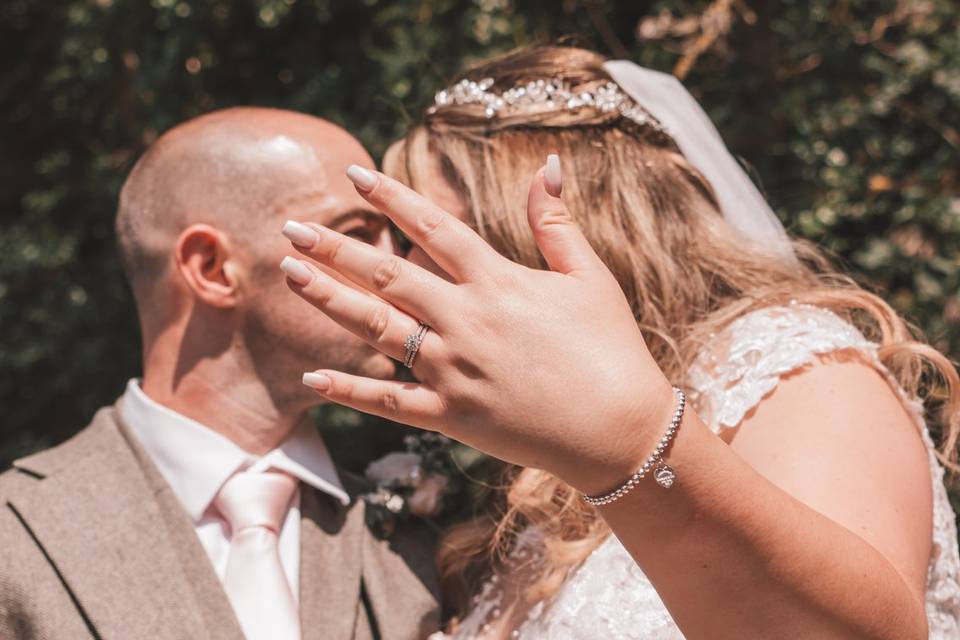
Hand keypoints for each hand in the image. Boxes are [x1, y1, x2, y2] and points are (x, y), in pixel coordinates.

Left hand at [280, 158, 674, 493]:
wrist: (619, 429)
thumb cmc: (610, 348)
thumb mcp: (588, 276)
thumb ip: (555, 223)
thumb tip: (549, 165)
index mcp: (497, 281)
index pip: (432, 228)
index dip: (391, 197)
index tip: (354, 173)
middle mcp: (466, 320)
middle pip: (387, 275)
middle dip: (336, 248)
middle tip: (291, 227)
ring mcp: (453, 370)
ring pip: (377, 329)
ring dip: (329, 299)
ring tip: (290, 273)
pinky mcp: (451, 416)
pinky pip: (389, 402)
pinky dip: (350, 390)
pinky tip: (311, 377)